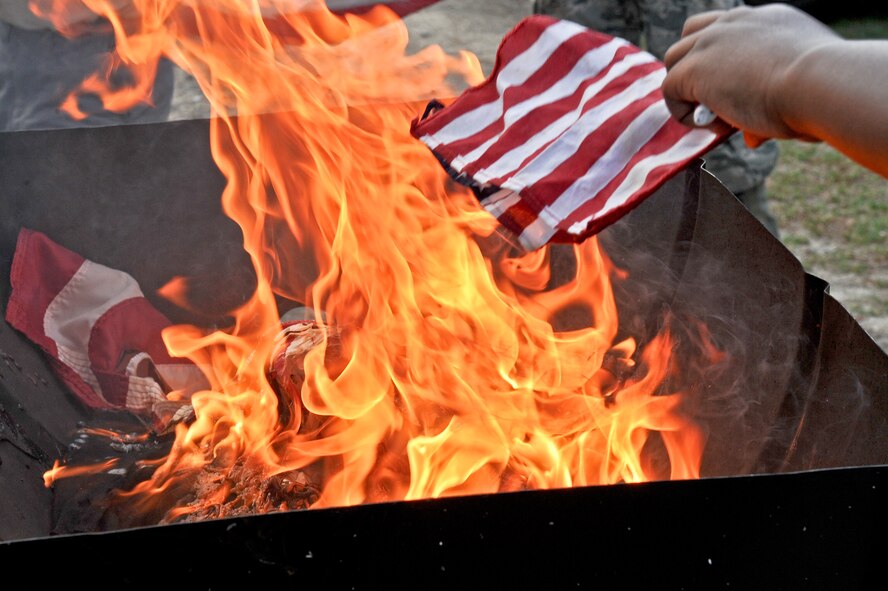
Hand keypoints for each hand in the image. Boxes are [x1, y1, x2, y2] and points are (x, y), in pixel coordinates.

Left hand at [661, 4, 838, 146]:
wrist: (821, 84)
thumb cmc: (825, 91)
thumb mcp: (799, 91)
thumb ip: (772, 105)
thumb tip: (754, 138)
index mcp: (766, 19)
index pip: (728, 31)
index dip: (722, 61)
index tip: (738, 88)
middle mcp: (736, 22)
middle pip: (692, 37)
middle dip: (695, 69)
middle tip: (718, 102)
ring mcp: (711, 42)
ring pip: (674, 60)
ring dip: (686, 90)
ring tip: (716, 117)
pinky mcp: (695, 69)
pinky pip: (669, 89)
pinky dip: (683, 112)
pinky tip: (713, 125)